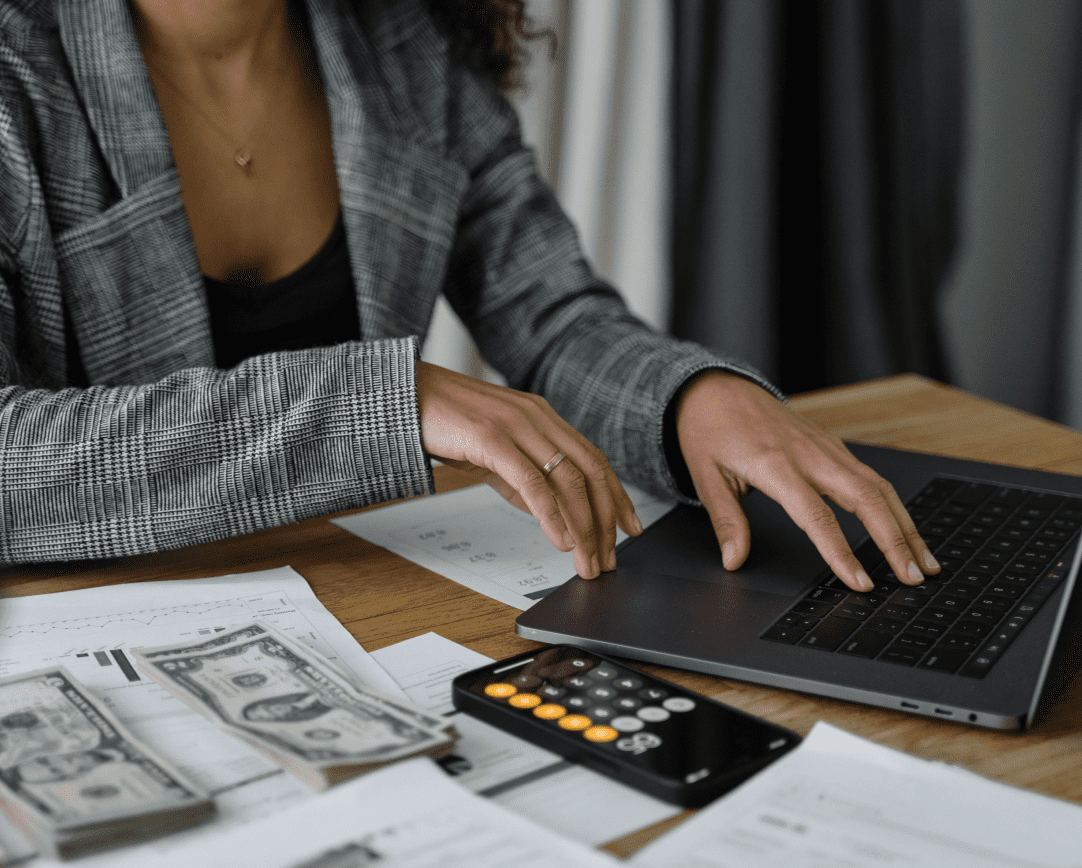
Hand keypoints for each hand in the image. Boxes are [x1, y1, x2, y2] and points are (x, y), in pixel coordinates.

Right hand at [415, 361, 641, 578]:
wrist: (403, 396)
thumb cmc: (445, 421)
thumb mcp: (494, 451)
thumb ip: (522, 477)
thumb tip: (548, 513)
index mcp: (542, 418)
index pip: (593, 459)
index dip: (616, 496)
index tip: (629, 528)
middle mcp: (537, 418)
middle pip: (590, 472)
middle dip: (606, 519)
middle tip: (610, 557)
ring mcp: (517, 426)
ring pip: (568, 480)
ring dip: (584, 526)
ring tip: (587, 559)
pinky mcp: (492, 439)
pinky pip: (532, 482)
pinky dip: (552, 515)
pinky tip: (560, 539)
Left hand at [675, 371, 938, 591]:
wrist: (717, 388)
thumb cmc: (709, 430)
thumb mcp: (705, 476)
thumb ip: (725, 521)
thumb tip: (734, 561)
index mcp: (775, 464)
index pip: (817, 516)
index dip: (841, 552)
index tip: (860, 583)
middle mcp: (809, 454)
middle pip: (866, 499)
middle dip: (895, 541)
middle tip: (913, 578)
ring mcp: (826, 448)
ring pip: (878, 487)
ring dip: (906, 525)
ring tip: (924, 562)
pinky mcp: (833, 446)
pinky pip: (871, 477)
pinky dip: (894, 506)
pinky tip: (905, 529)